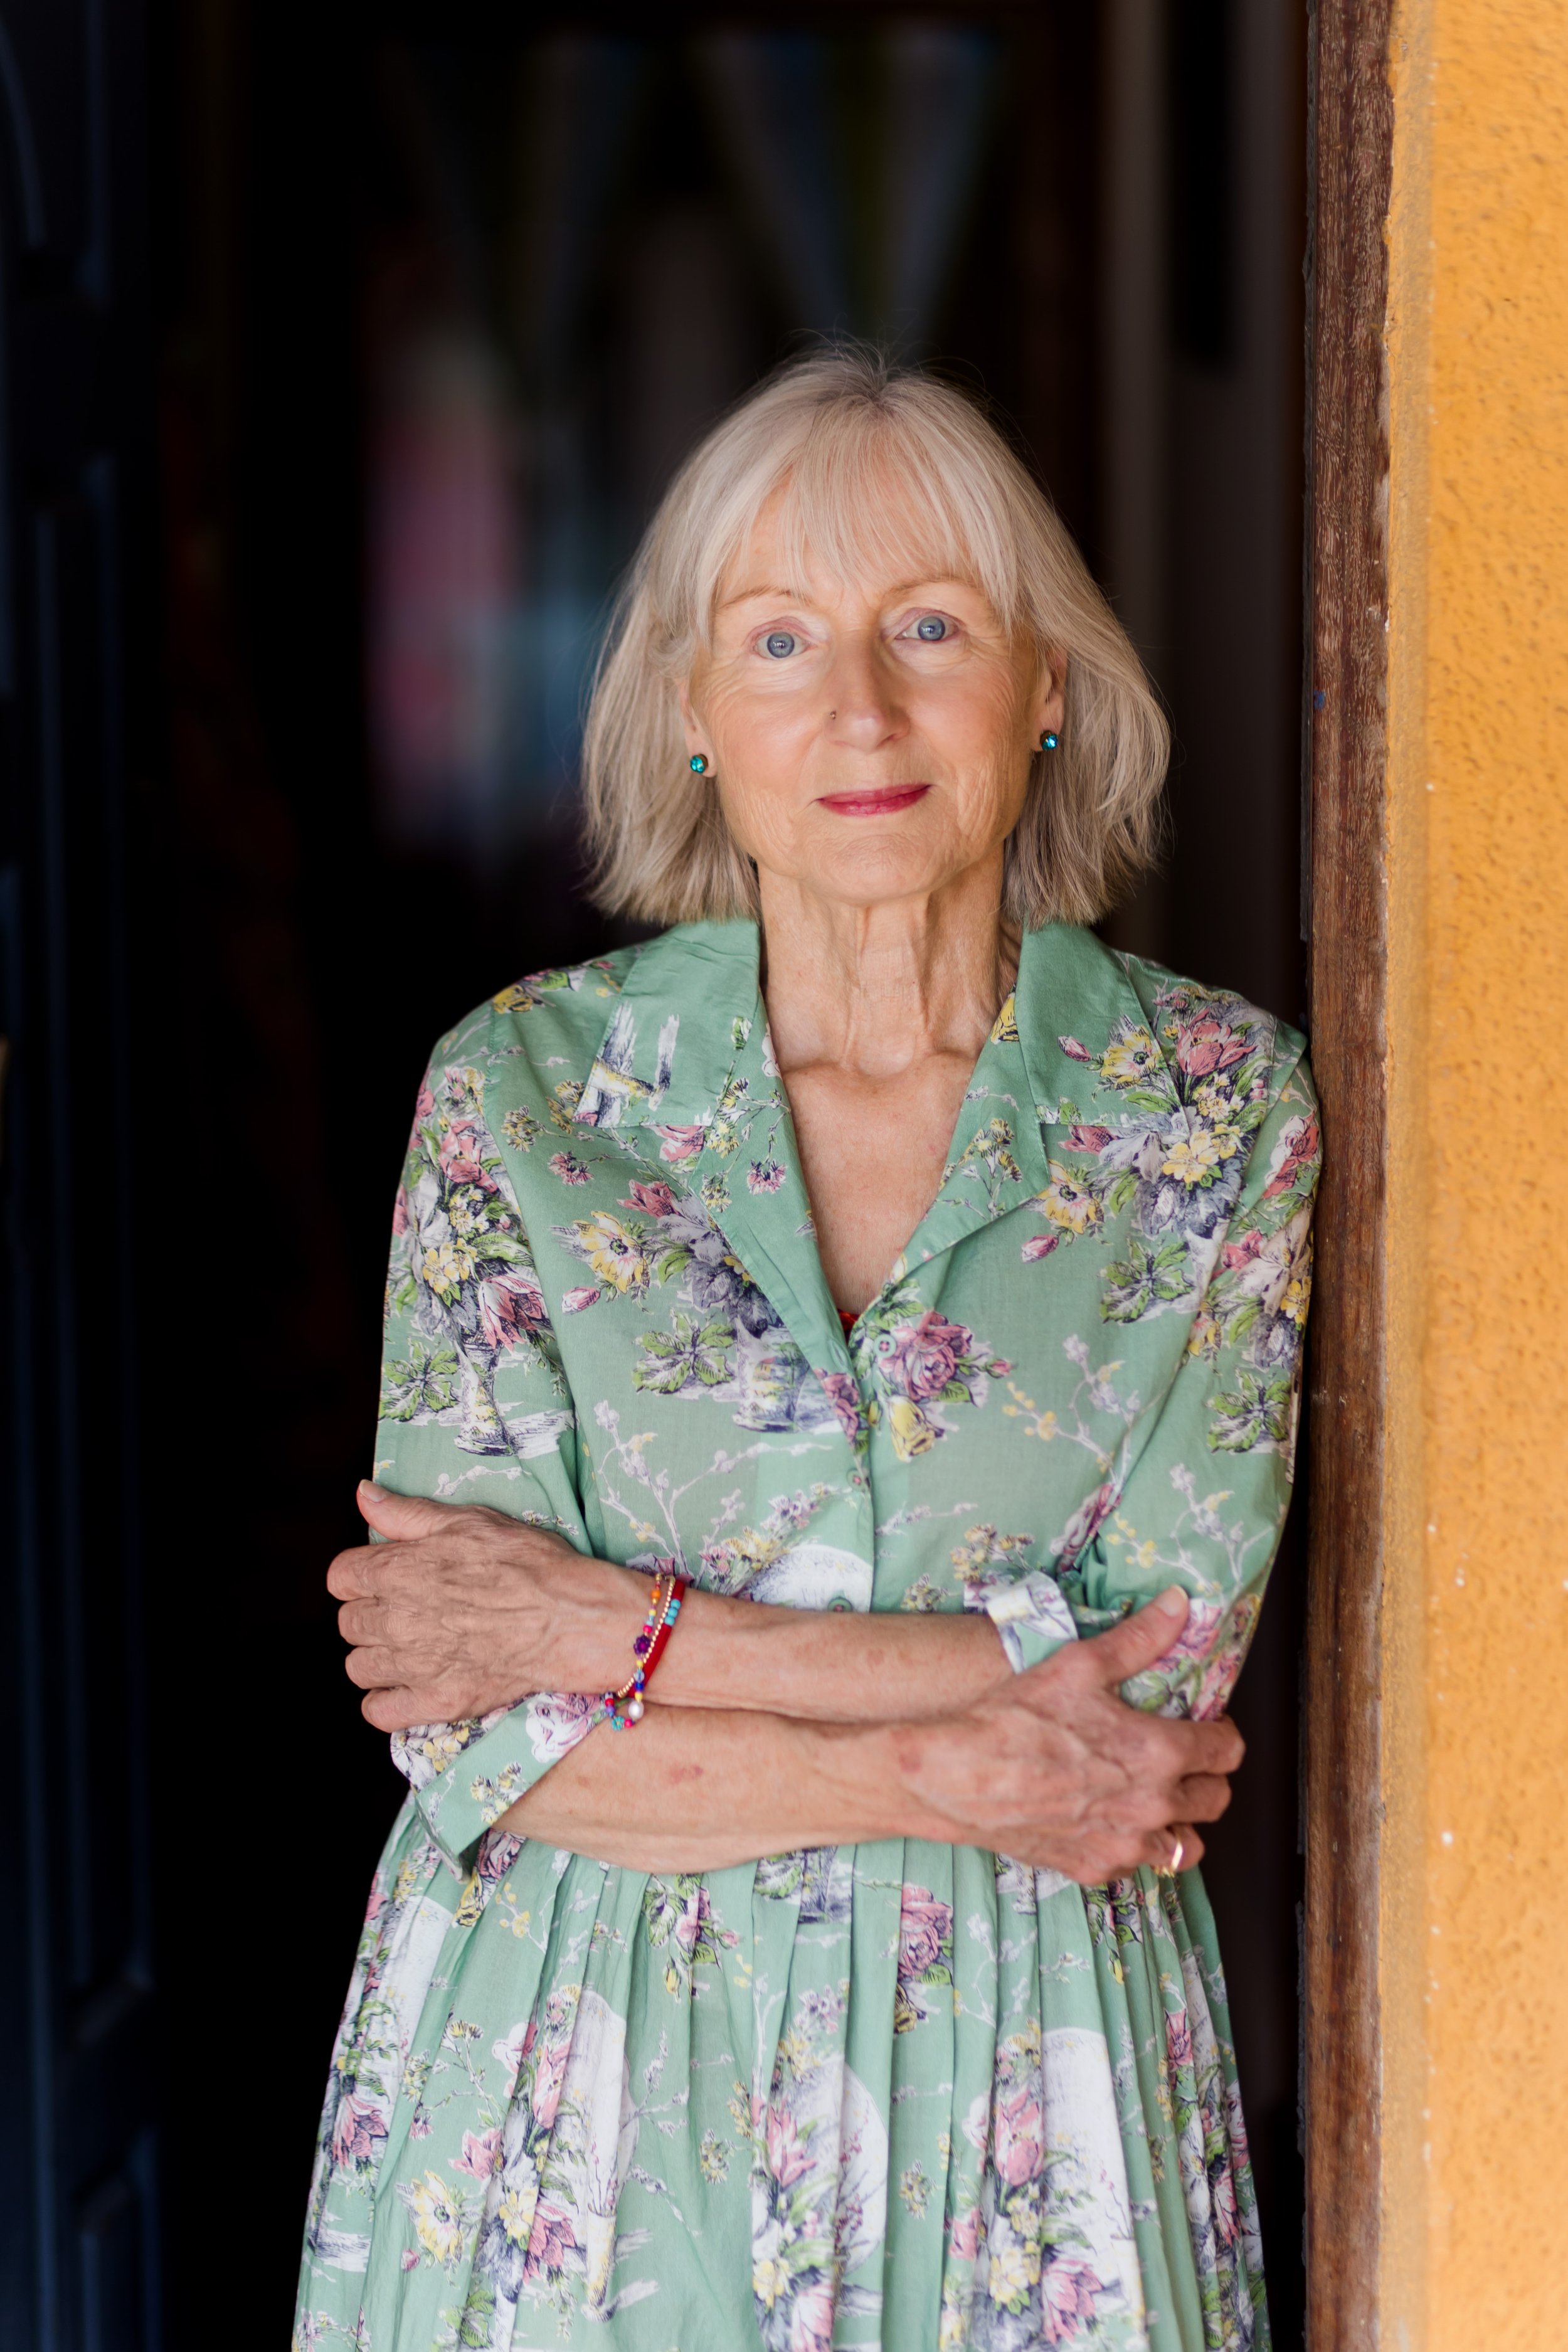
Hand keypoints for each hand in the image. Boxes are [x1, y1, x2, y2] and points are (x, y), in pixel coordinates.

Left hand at [327, 1482, 609, 1730]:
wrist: (570, 1618)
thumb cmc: (527, 1562)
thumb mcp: (468, 1520)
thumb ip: (407, 1513)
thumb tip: (364, 1496)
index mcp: (397, 1571)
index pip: (340, 1576)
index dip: (361, 1573)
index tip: (385, 1574)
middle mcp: (395, 1620)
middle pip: (348, 1622)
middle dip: (370, 1612)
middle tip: (407, 1608)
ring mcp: (412, 1666)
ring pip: (358, 1667)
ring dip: (376, 1656)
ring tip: (409, 1646)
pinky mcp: (435, 1702)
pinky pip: (378, 1711)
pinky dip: (385, 1701)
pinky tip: (409, 1684)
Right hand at [895, 1587, 1241, 1882]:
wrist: (959, 1775)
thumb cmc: (1015, 1719)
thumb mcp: (1079, 1664)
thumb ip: (1140, 1638)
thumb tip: (1180, 1605)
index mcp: (1158, 1754)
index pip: (1226, 1751)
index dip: (1221, 1732)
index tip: (1205, 1724)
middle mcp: (1151, 1807)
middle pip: (1216, 1800)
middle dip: (1207, 1775)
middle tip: (1182, 1756)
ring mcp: (1124, 1845)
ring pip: (1187, 1845)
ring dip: (1179, 1819)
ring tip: (1154, 1795)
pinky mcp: (1094, 1868)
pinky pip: (1138, 1865)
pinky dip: (1135, 1845)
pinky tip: (1111, 1819)